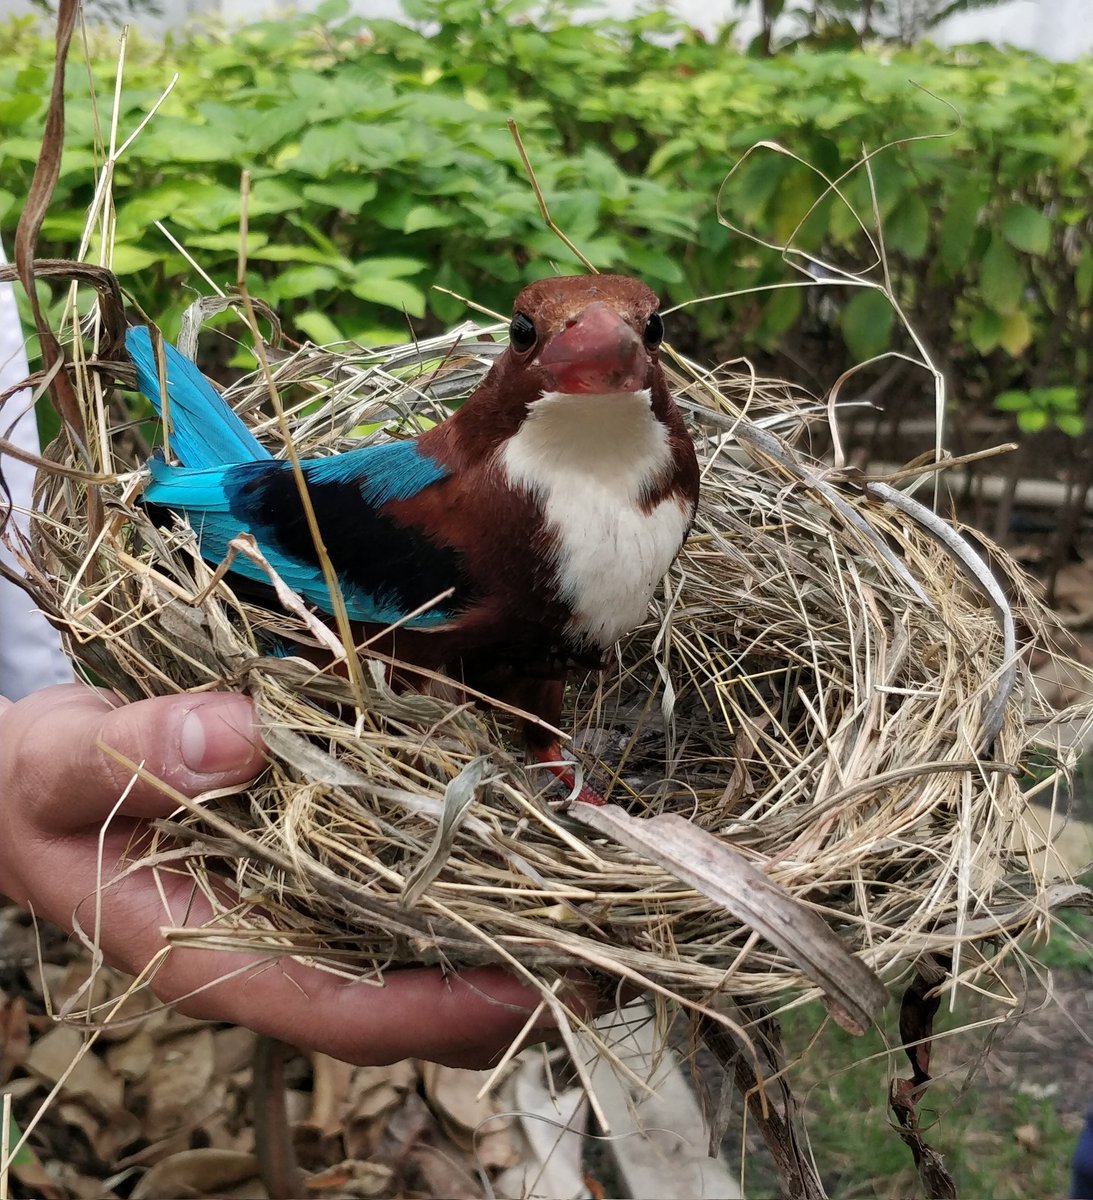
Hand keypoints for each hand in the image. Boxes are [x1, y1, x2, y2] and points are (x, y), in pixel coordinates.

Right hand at [0, 684, 567, 1067]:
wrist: (34, 782)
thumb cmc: (40, 788)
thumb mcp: (59, 767)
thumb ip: (132, 755)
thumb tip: (236, 736)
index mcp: (208, 953)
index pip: (341, 1009)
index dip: (438, 1009)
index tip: (527, 987)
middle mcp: (267, 946)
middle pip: (400, 994)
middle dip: (498, 984)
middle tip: (602, 954)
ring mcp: (292, 911)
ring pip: (406, 947)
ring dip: (494, 930)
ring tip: (587, 901)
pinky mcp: (306, 867)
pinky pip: (392, 887)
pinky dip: (455, 870)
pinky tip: (512, 834)